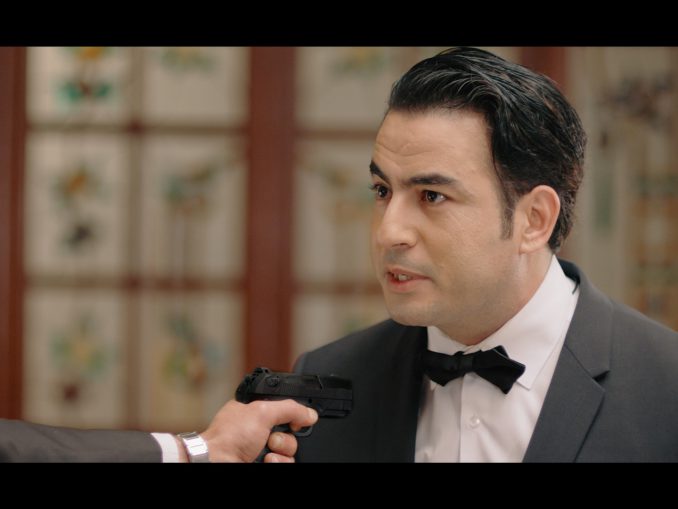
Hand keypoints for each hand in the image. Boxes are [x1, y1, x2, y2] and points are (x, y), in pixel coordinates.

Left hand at [194, 399, 317, 462]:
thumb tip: (310, 413)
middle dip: (284, 436)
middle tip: (271, 438)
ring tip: (267, 452)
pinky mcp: (265, 463)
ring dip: (282, 451)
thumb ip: (289, 409)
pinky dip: (278, 462)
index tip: (295, 419)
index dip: (292, 415)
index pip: (284, 410)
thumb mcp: (262, 412)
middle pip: (291, 432)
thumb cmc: (228, 437)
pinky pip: (286, 463)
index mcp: (256, 412)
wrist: (219, 463)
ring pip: (290, 450)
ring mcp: (262, 450)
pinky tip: (265, 461)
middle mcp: (259, 431)